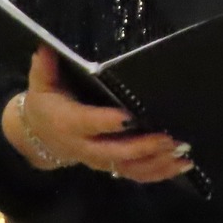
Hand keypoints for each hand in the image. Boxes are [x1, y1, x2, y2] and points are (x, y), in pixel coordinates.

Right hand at [1, 49, 192, 181]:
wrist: (40, 137)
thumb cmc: (47, 105)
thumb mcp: (40, 85)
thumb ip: (45, 68)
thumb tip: (46, 46)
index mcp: (69, 124)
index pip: (89, 124)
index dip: (107, 122)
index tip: (129, 116)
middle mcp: (86, 147)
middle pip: (115, 152)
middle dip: (143, 147)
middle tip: (168, 138)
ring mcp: (101, 161)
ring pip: (130, 168)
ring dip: (158, 163)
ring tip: (183, 153)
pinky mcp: (113, 167)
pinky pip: (137, 175)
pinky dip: (160, 173)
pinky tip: (183, 165)